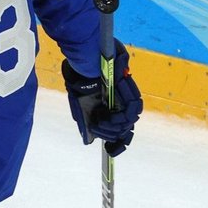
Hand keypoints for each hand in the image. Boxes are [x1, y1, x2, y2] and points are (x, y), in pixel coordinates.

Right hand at [61, 40, 141, 156]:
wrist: (81, 57)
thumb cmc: (79, 75)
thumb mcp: (78, 103)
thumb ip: (84, 120)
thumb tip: (88, 140)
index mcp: (112, 102)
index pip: (122, 125)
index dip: (120, 139)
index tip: (112, 149)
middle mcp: (121, 99)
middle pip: (126, 125)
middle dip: (113, 134)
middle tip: (97, 130)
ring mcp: (125, 94)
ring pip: (129, 119)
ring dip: (115, 127)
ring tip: (99, 124)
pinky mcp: (127, 88)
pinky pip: (129, 110)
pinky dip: (118, 118)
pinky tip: (104, 118)